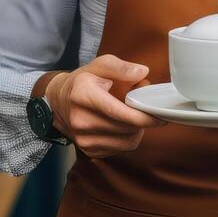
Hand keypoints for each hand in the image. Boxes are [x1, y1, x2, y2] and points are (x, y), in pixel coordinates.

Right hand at [46, 54, 162, 157]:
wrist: (57, 101)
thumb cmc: (82, 81)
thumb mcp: (99, 65)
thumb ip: (121, 67)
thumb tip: (142, 73)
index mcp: (83, 95)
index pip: (120, 113)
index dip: (144, 117)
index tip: (160, 116)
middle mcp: (81, 120)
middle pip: (126, 128)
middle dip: (142, 119)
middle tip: (144, 108)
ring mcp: (83, 139)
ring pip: (127, 142)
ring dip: (136, 130)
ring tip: (132, 116)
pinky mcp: (89, 150)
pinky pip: (120, 149)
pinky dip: (127, 139)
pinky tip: (122, 126)